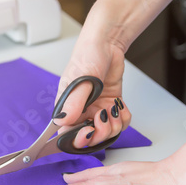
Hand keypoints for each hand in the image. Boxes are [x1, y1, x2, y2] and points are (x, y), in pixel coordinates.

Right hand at [54, 31, 130, 147]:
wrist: (106, 45)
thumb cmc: (87, 56)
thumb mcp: (80, 81)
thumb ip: (73, 103)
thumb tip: (62, 121)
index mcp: (67, 109)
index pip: (67, 135)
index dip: (79, 139)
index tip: (89, 130)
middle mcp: (81, 112)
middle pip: (90, 138)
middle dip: (100, 132)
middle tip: (104, 116)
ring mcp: (97, 111)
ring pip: (107, 133)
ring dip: (114, 124)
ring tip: (113, 108)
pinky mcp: (110, 106)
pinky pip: (119, 123)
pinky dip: (123, 118)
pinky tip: (119, 106)